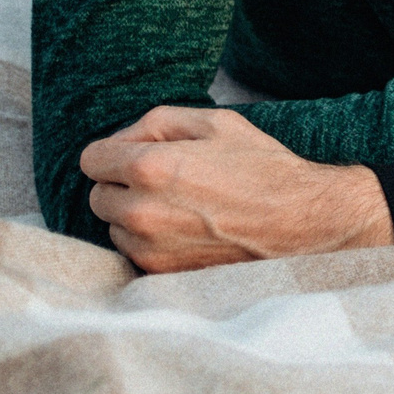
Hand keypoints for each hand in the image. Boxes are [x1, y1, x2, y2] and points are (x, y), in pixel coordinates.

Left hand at [80, 107, 393, 272]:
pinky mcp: (161, 272)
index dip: (114, 152)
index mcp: (150, 167)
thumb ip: (157, 122)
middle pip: (98, 194)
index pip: (91, 159)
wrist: (302, 222)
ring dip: (133, 215)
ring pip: (113, 225)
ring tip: (178, 207)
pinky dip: (148, 240)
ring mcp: (148, 246)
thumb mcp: (216, 123)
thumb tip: (123, 140)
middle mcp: (140, 210)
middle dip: (122, 184)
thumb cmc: (262, 168)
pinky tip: (184, 229)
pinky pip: (132, 251)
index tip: (137, 155)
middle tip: (165, 181)